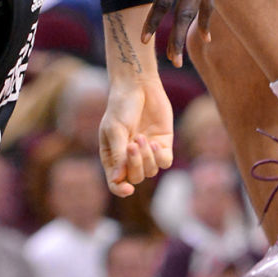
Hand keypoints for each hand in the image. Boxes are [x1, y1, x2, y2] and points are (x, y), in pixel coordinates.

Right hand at [99, 67, 174, 197]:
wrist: (138, 86)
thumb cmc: (121, 106)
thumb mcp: (115, 129)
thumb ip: (117, 153)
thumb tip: (118, 179)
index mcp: (112, 157)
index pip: (115, 182)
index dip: (120, 190)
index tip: (127, 190)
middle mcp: (130, 157)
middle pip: (135, 178)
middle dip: (135, 164)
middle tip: (133, 143)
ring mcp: (147, 151)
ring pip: (151, 171)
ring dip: (147, 157)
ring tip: (141, 136)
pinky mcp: (163, 143)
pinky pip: (165, 162)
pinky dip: (161, 157)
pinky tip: (155, 143)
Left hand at [103, 0, 213, 65]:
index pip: (164, 2)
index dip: (154, 22)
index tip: (144, 39)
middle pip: (185, 13)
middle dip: (178, 38)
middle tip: (171, 61)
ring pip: (199, 12)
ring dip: (191, 34)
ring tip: (182, 57)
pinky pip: (209, 3)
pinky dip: (207, 20)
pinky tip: (206, 38)